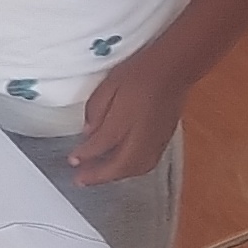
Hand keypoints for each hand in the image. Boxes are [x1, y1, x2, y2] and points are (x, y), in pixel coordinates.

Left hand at [69, 45, 192, 187]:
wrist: (174, 68)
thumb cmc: (140, 72)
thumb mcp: (109, 84)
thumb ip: (96, 109)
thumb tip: (89, 131)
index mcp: (126, 119)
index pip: (101, 145)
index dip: (84, 155)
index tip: (72, 161)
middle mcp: (143, 135)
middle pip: (121, 166)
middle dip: (99, 176)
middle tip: (81, 180)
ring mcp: (157, 140)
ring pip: (136, 169)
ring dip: (116, 176)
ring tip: (99, 176)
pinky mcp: (165, 140)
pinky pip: (147, 163)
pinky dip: (131, 169)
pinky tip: (121, 166)